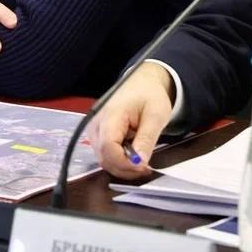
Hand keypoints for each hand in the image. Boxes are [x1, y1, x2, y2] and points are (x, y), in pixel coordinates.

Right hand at [87, 62, 175, 180]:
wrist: (143, 82)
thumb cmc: (150, 95)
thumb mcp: (156, 115)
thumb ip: (146, 139)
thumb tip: (140, 163)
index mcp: (110, 114)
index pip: (108, 147)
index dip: (124, 163)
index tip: (143, 167)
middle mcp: (96, 123)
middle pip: (103, 157)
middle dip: (124, 168)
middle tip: (145, 169)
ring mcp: (94, 129)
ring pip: (103, 159)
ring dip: (122, 166)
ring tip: (141, 162)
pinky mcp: (97, 134)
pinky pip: (104, 154)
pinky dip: (118, 160)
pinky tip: (132, 157)